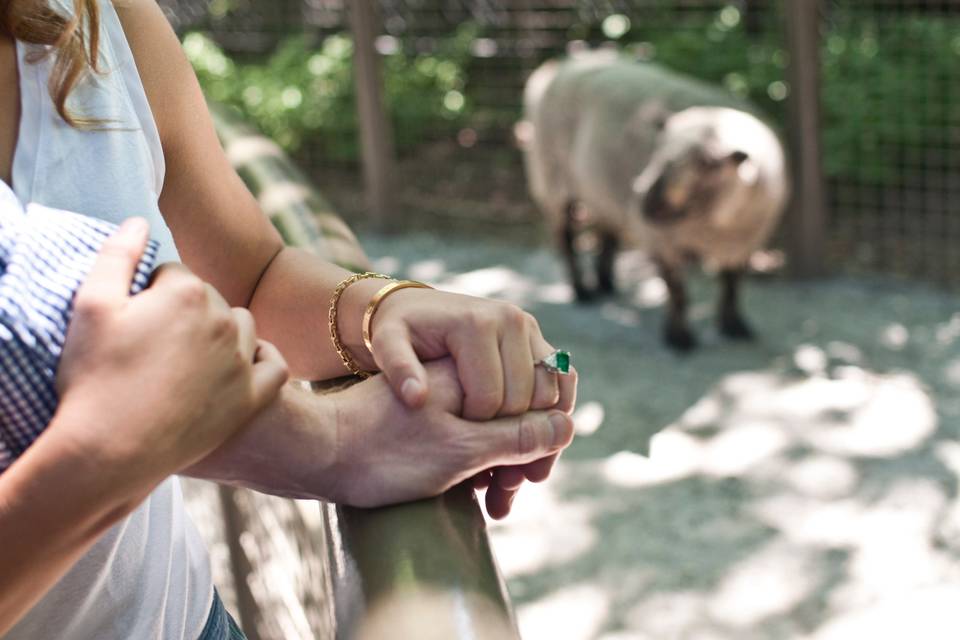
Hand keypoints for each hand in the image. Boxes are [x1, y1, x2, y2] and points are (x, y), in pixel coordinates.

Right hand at [54, 219, 288, 490]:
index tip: (131, 319)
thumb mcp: (90, 305)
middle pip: (209, 300)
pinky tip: (241, 367)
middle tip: (152, 346)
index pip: (173, 274)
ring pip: (242, 328)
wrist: (109, 449)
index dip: (148, 293)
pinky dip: (262, 361)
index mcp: (188, 292)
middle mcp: (225, 320)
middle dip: (184, 313)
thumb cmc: (95, 377)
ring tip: (187, 359)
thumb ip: (116, 256)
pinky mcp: (252, 398)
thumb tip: (138, 222)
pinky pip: (275, 366)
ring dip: (222, 334)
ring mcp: (242, 360)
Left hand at [354, 287, 576, 517]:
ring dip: (541, 438)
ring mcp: (528, 330)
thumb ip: (400, 373)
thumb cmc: (398, 333)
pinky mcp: (535, 341)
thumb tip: (416, 397)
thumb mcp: (387, 349)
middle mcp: (510, 321)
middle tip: (499, 482)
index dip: (477, 436)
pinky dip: (551, 419)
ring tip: (514, 476)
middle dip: (516, 444)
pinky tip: (528, 451)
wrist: (415, 307)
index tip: (459, 455)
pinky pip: (560, 383)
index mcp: (477, 325)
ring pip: (553, 394)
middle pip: (530, 399)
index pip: (494, 399)